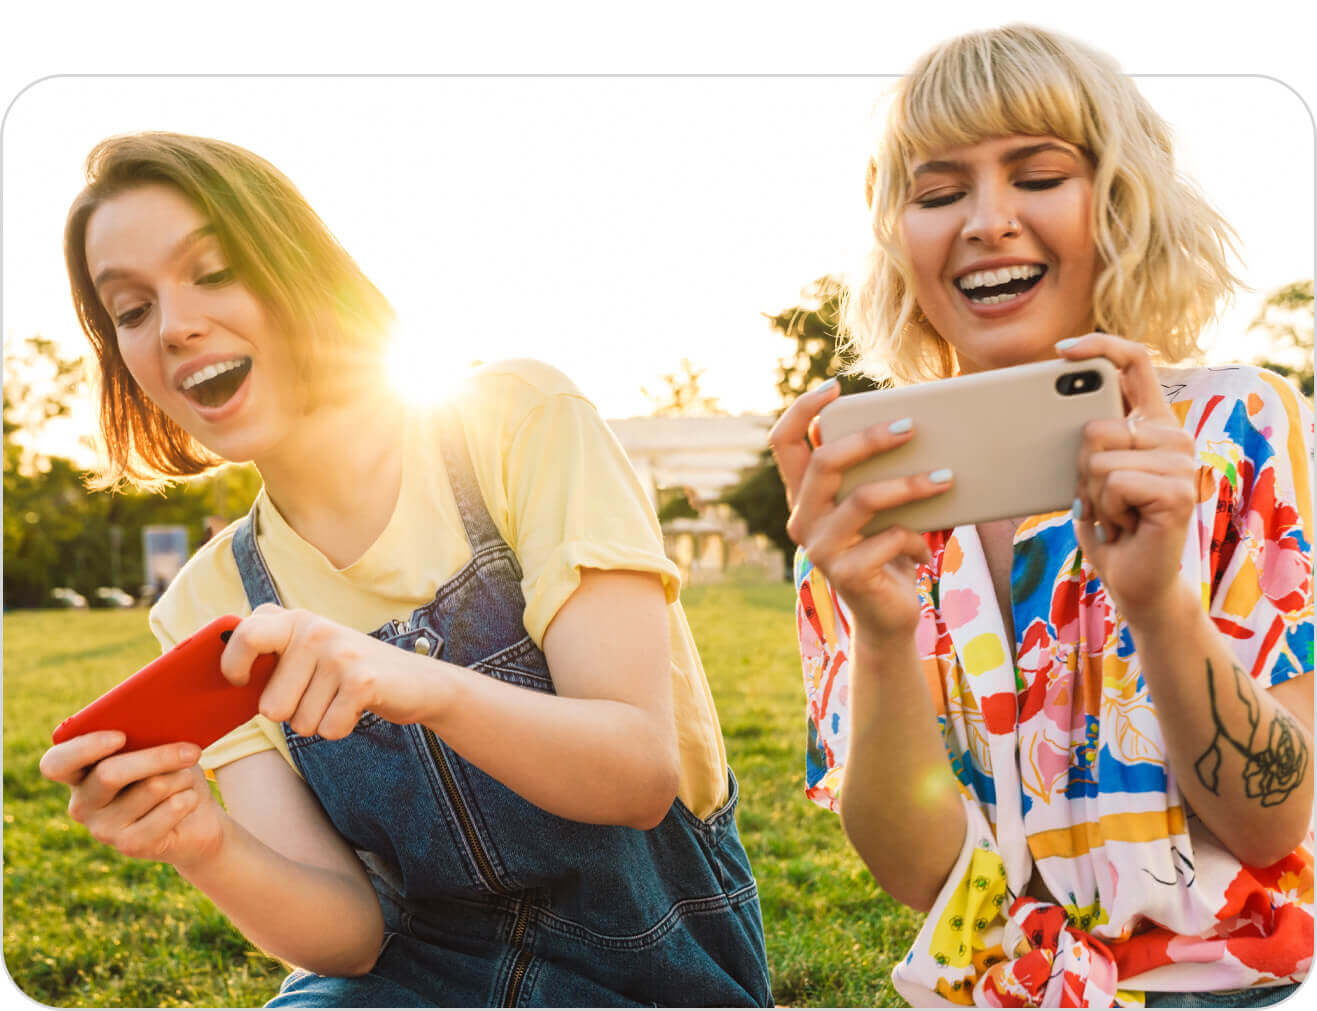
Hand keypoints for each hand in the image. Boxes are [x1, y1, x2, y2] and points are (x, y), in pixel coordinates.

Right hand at [39, 732, 224, 870]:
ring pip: (150, 787)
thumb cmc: (172, 773)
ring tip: (185, 780)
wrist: (197, 820)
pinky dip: (188, 798)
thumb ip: (148, 734)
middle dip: (158, 757)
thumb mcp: (159, 747)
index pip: (55, 763)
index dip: (84, 748)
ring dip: (180, 778)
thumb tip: (163, 719)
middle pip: (110, 774)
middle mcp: (83, 803)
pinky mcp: (130, 845)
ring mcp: (103, 828)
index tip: (119, 737)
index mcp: (79, 773)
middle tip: (192, 751)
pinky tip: (188, 799)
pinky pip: (168, 811)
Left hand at [221, 604, 437, 738]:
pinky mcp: (361, 681)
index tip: (239, 682)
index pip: (245, 636)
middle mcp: (315, 631)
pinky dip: (340, 729)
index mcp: (295, 620)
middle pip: (270, 706)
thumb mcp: (309, 653)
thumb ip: (270, 654)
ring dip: (318, 722)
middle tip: (317, 695)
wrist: (418, 682)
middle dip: (290, 715)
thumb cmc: (349, 674)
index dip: (233, 667)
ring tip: (339, 699)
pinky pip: (327, 730)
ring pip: (299, 724)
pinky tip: (355, 708)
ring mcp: (339, 654)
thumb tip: (218, 680)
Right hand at [769, 380, 950, 641]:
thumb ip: (874, 472)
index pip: (782, 443)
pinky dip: (916, 537)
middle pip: (824, 461)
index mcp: (804, 495)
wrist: (888, 617)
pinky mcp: (846, 574)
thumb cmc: (887, 550)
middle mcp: (802, 519)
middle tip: (911, 426)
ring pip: (863, 498)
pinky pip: (888, 539)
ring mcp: (820, 548)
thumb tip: (910, 422)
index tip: (836, 386)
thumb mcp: (879, 506)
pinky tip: (927, 547)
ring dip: (910, 485)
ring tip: (947, 476)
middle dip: (870, 438)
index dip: (802, 409)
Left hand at [1058, 333, 1196, 615]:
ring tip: (1116, 514)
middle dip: (1080, 469)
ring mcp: (1181, 462)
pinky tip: (1128, 525)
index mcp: (1152, 423)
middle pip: (1095, 426)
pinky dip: (1107, 510)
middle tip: (1102, 497)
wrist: (1135, 580)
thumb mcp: (1088, 474)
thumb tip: (1042, 410)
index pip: (1134, 362)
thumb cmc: (1109, 525)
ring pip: (1098, 458)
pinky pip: (1113, 483)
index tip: (1062, 351)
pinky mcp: (1178, 491)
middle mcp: (1173, 436)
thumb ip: (1084, 440)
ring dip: (1093, 495)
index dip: (1100, 346)